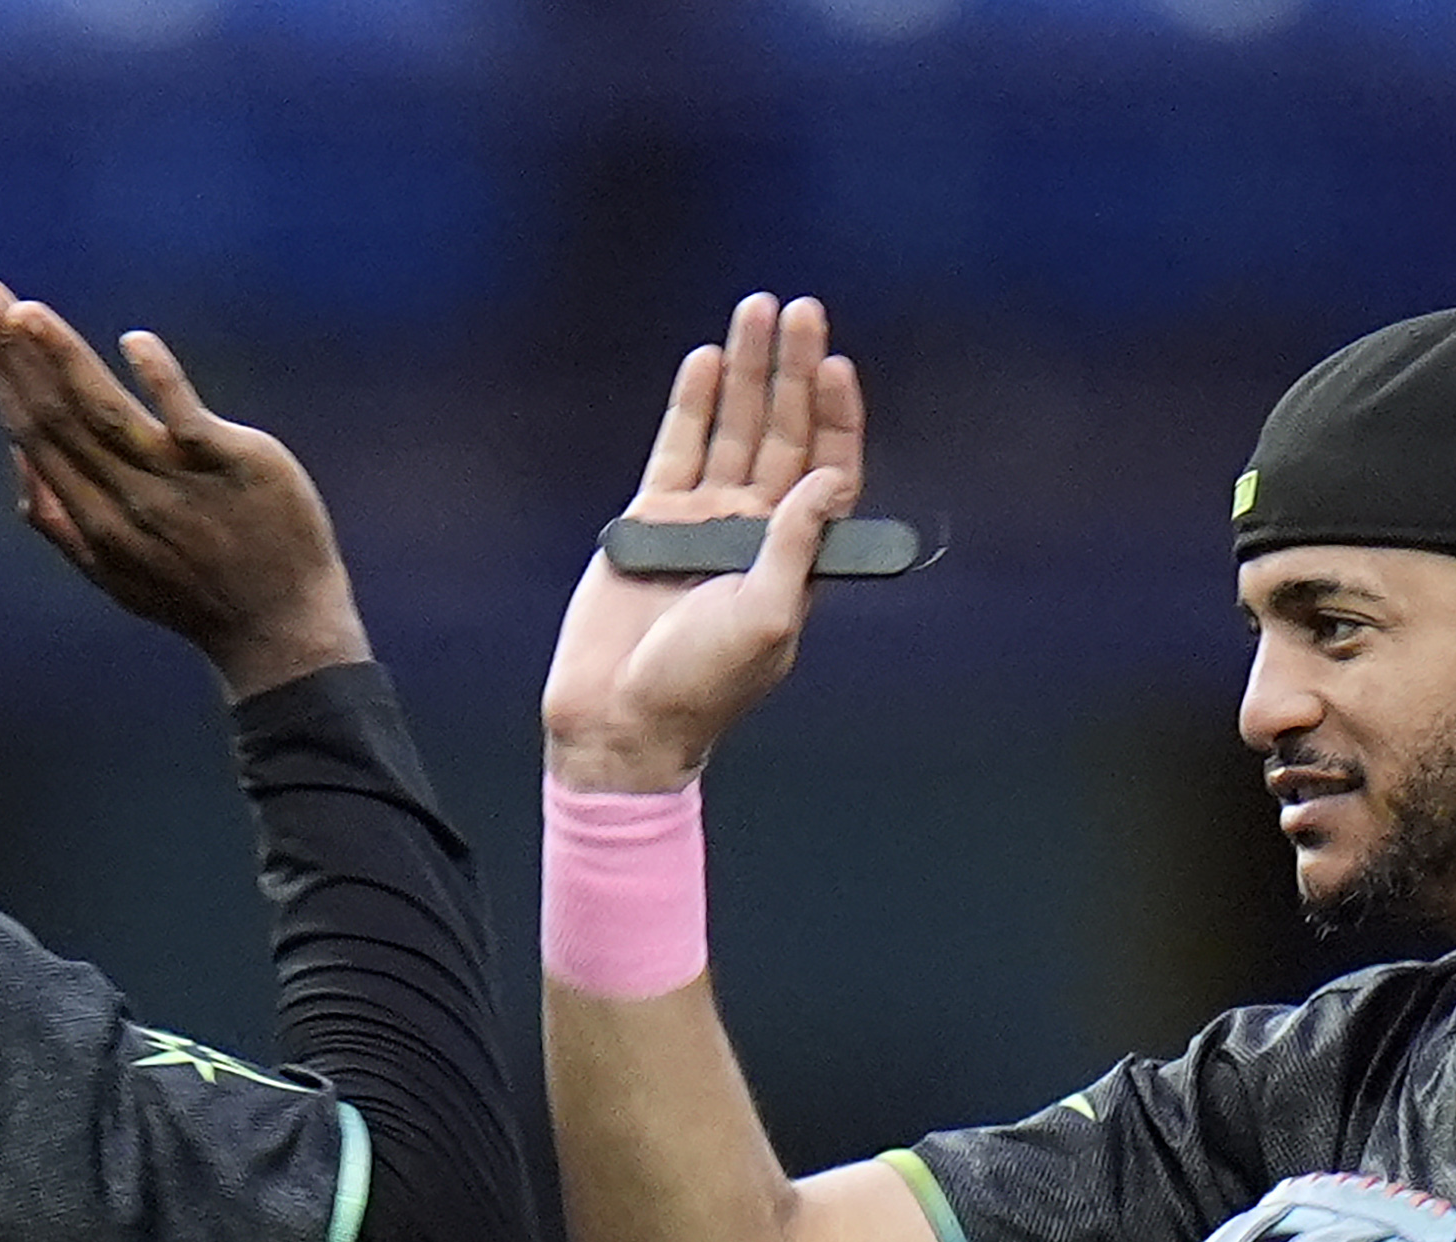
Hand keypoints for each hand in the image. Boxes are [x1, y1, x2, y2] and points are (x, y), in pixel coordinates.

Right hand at [0, 281, 371, 699]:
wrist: (281, 628)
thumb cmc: (194, 594)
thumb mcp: (112, 574)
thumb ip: (58, 520)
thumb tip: (18, 456)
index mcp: (92, 522)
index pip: (33, 435)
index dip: (0, 378)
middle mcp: (125, 501)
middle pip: (57, 416)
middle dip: (13, 353)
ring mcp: (178, 484)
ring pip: (107, 414)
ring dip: (64, 358)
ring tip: (28, 311)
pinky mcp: (233, 465)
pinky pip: (187, 419)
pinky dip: (160, 380)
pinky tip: (134, 343)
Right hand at [540, 292, 864, 794]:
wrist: (619, 717)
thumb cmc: (700, 686)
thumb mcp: (766, 618)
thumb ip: (796, 546)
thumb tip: (829, 480)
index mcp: (793, 558)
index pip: (826, 471)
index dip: (835, 417)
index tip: (835, 366)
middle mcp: (753, 531)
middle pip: (783, 434)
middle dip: (793, 370)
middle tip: (801, 310)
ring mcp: (702, 522)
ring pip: (732, 430)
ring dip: (747, 372)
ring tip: (755, 312)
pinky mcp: (651, 522)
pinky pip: (677, 449)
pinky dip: (692, 405)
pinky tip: (706, 361)